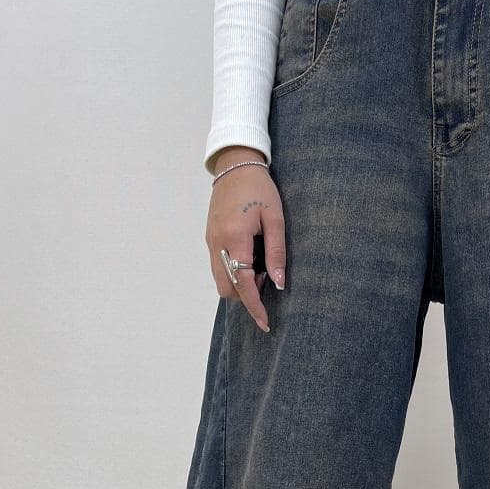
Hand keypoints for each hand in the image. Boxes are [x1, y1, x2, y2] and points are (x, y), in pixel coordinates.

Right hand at [205, 146, 285, 332]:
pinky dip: (233, 271)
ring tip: (259, 265)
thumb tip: (279, 283)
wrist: (235, 165)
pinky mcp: (209, 238)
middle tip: (266, 277)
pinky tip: (249, 257)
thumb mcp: (275, 219)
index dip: (254, 306)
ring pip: (220, 280)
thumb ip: (276, 252)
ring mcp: (210, 242)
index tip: (265, 323)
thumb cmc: (260, 189)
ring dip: (239, 282)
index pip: (242, 284)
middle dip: (246, 294)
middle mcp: (217, 244)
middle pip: (226, 289)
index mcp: (234, 238)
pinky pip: (218, 266)